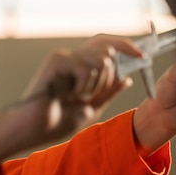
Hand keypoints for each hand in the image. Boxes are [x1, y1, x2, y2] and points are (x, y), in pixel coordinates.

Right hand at [0, 34, 142, 174]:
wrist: (33, 129)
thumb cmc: (54, 121)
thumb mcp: (90, 108)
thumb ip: (107, 93)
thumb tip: (127, 78)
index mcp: (79, 67)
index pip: (106, 45)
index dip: (125, 46)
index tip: (142, 57)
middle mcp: (71, 58)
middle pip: (108, 50)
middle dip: (110, 75)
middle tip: (91, 94)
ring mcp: (63, 57)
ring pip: (101, 61)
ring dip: (95, 86)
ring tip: (75, 97)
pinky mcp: (57, 61)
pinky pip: (86, 69)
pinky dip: (83, 87)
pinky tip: (66, 95)